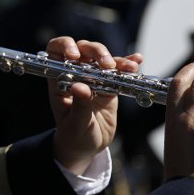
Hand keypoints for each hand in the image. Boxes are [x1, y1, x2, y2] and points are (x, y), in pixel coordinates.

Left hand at [45, 37, 141, 174]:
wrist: (87, 148)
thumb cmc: (74, 136)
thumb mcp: (76, 124)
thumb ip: (79, 106)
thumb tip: (80, 87)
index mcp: (60, 80)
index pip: (56, 51)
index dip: (64, 46)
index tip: (75, 56)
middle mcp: (76, 74)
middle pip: (84, 50)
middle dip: (96, 52)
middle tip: (107, 65)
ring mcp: (94, 78)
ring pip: (103, 58)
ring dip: (115, 59)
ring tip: (129, 67)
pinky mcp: (109, 86)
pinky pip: (118, 71)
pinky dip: (127, 64)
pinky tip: (137, 60)